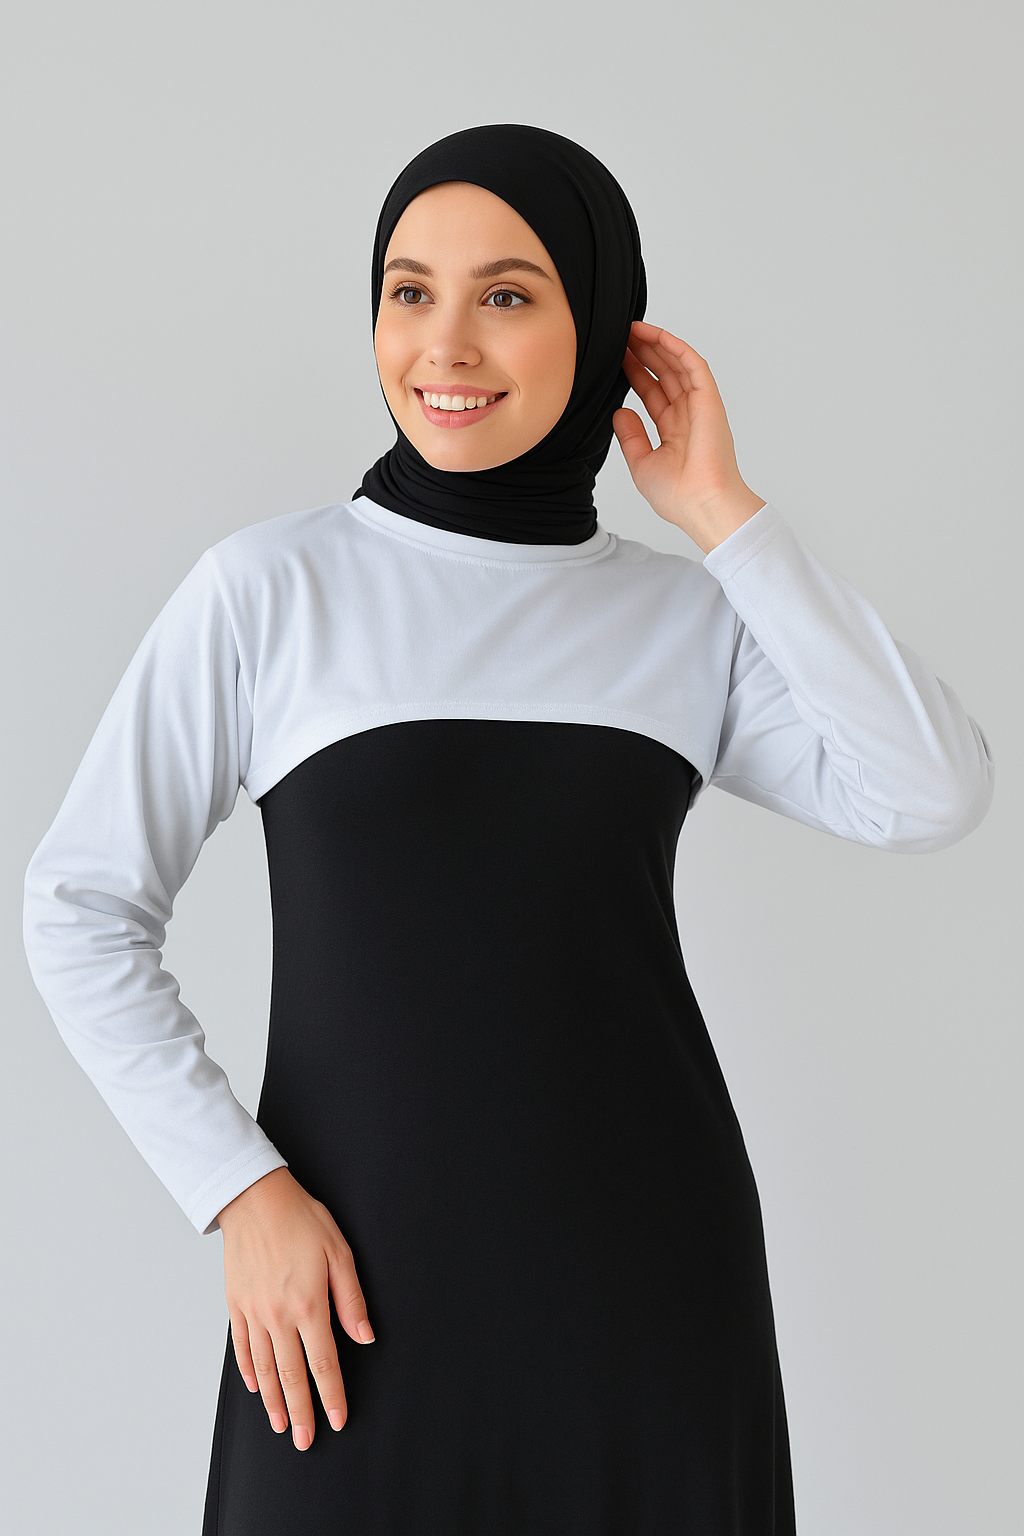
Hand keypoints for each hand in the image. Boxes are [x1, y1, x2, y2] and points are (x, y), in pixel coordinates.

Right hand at [216, 1167, 374, 1450]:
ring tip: (282, 1425)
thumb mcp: (339, 1252)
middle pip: (292, 1376)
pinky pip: (243, 1348)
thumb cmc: (300, 1219)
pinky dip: (250, 1371)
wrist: (254, 1199)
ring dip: (274, 1401)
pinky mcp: (236, 1305)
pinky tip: (256, 1387)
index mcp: (309, 1304)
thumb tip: (365, 1336)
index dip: (332, 1395)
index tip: (338, 1419)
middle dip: (301, 1412)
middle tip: (306, 1440)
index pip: (324, 1363)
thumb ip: (352, 1299)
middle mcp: (279, 1316)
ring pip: (265, 1369)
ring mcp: (254, 1313)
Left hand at [613, 320, 765, 553]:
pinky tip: (658, 336)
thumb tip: (619, 411)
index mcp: (674, 431)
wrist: (700, 504)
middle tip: (621, 336)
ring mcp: (700, 407)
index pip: (652, 393)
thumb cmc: (677, 495)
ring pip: (677, 366)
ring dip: (657, 346)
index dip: (635, 373)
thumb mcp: (641, 463)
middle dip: (643, 354)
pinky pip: (694, 366)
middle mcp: (688, 416)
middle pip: (664, 375)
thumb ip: (630, 436)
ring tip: (633, 329)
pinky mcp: (709, 401)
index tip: (617, 358)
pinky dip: (677, 349)